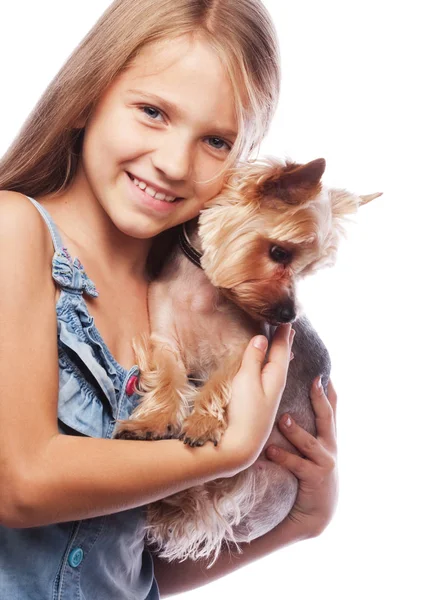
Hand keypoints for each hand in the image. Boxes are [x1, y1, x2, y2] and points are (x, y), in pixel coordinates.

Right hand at [223, 323, 294, 469]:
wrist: (240, 447)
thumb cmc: (243, 411)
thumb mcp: (246, 380)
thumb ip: (254, 358)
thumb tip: (261, 337)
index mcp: (275, 376)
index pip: (282, 349)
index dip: (283, 333)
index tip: (287, 319)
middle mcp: (275, 385)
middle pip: (283, 358)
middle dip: (285, 342)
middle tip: (289, 327)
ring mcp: (269, 396)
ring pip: (278, 368)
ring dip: (281, 354)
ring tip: (285, 343)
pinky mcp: (261, 404)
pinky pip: (271, 377)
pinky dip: (273, 367)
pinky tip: (272, 370)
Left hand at [266, 377, 337, 539]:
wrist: (317, 514)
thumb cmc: (310, 476)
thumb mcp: (313, 450)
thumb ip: (305, 430)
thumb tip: (288, 406)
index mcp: (328, 436)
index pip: (331, 408)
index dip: (328, 388)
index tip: (323, 369)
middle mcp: (329, 446)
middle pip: (326, 417)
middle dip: (320, 398)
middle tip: (314, 380)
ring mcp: (324, 462)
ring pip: (308, 442)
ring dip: (295, 431)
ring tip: (283, 419)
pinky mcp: (314, 477)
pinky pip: (296, 464)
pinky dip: (281, 457)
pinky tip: (268, 451)